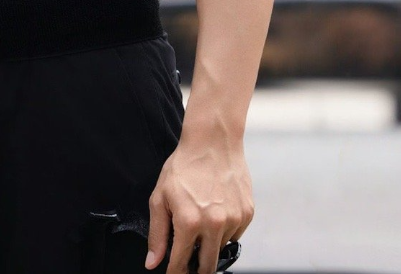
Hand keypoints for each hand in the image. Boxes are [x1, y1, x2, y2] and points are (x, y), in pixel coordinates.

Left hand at [144, 136, 253, 273]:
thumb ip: (157, 233)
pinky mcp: (247, 214)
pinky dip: (225, 231)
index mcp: (189, 222)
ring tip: (201, 223)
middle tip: (189, 263)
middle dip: (195, 270)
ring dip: (210, 246)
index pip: (180, 264)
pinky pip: (235, 235)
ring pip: (221, 249)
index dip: (175, 273)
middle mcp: (214, 225)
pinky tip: (216, 212)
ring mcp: (233, 220)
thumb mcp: (161, 196)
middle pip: (207, 267)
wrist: (213, 141)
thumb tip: (153, 262)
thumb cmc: (184, 166)